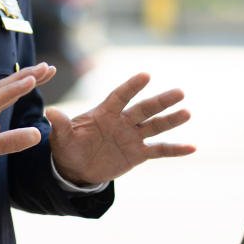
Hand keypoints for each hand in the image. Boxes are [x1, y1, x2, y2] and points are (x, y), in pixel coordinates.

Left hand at [46, 72, 194, 185]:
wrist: (76, 168)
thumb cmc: (69, 147)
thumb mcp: (62, 138)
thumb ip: (61, 125)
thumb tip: (50, 112)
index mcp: (105, 112)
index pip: (121, 96)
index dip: (132, 86)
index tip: (146, 75)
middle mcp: (123, 121)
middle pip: (145, 108)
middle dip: (161, 101)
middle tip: (179, 92)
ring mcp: (132, 136)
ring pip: (155, 126)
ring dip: (171, 120)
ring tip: (187, 112)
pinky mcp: (138, 154)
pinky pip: (160, 150)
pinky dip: (175, 149)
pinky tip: (193, 148)